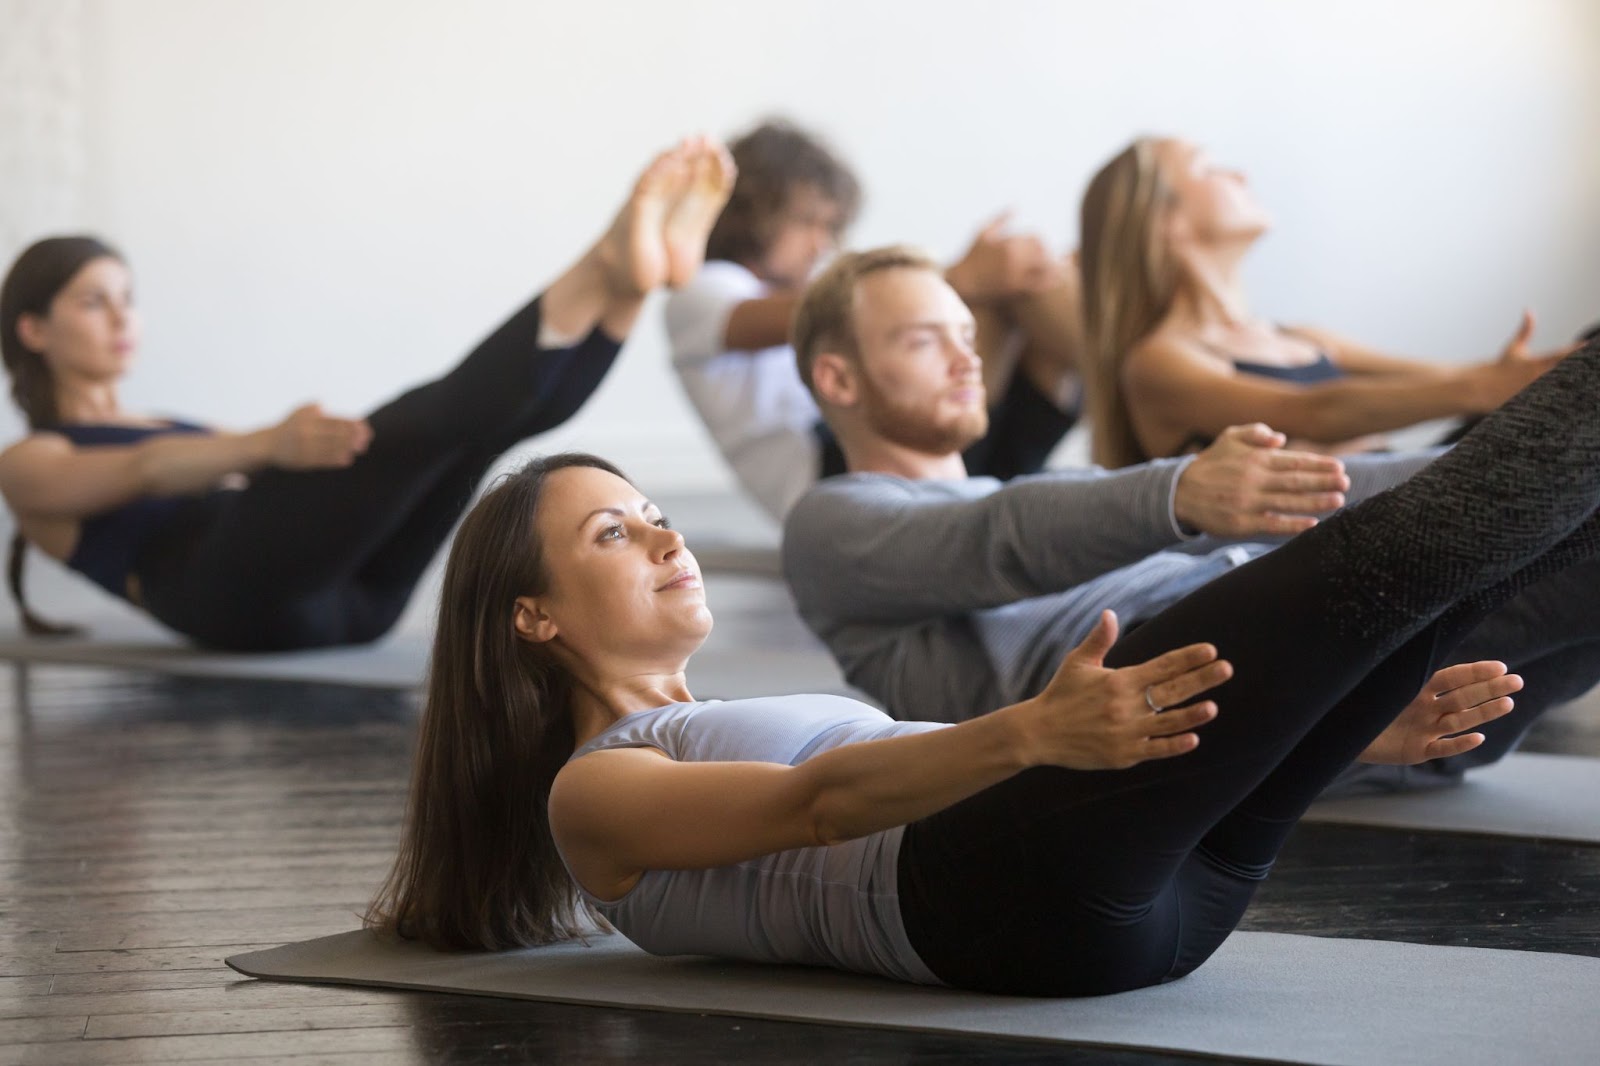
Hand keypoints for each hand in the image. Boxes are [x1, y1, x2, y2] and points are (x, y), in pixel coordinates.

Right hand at [268, 404, 371, 469]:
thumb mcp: (299, 412)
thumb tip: (326, 407)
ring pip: (330, 447)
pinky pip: (322, 460)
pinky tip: (347, 459)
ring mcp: (304, 446)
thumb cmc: (289, 427)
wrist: (267, 444)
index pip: (334, 420)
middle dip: (352, 436)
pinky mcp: (302, 460)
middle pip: (334, 434)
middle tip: (366, 439)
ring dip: (347, 447)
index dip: (351, 424)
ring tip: (361, 448)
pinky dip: (335, 459)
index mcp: (308, 419)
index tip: (364, 427)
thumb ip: (314, 408)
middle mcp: (307, 431)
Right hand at [944, 212, 1063, 302]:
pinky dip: (1050, 282)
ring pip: (1045, 268)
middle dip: (1051, 255)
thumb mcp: (983, 232)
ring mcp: (1015, 272)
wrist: (960, 281)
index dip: (1043, 243)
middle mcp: (1014, 256)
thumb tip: (1015, 207)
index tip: (1044, 248)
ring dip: (1057, 268)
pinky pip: (1038, 284)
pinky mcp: (1014, 287)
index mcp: (1009, 241)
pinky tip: (1057, 282)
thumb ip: (1000, 219)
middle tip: (1056, 259)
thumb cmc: (970, 255)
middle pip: (1044, 252)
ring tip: (1065, 271)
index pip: (1037, 238)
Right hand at [1019, 610, 1228, 770]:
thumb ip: (1098, 640)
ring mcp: (1126, 732)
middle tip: (1226, 668)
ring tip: (1213, 707)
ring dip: (1192, 714)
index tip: (1211, 650)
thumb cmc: (1061, 694)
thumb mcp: (1078, 663)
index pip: (1162, 666)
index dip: (1188, 657)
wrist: (1039, 733)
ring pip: (1168, 722)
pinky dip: (1174, 745)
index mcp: (1119, 681)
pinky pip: (1155, 749)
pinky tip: (1193, 739)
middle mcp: (1125, 705)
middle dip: (1202, 679)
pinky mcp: (1123, 754)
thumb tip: (1110, 613)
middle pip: (1172, 691)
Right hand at [1173, 424, 1348, 537]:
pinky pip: (1272, 524)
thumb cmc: (1210, 465)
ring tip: (1338, 500)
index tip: (1339, 467)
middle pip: (1295, 481)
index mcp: (1254, 459)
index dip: (1318, 464)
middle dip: (1323, 481)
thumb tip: (1280, 438)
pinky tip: (1311, 523)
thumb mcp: (1228, 438)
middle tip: (1346, 482)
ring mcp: (1248, 502)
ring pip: (1288, 502)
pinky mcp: (1241, 523)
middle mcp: (1253, 479)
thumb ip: (1255, 433)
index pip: (1293, 461)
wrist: (1179, 493)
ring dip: (1315, 502)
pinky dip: (1292, 525)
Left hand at [1358, 661, 1521, 765]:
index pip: (1451, 677)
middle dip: (1490, 690)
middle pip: (1462, 698)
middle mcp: (1425, 709)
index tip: (1501, 667)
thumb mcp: (1374, 683)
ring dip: (1483, 713)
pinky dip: (1458, 744)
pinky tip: (1478, 737)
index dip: (1474, 672)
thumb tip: (1394, 637)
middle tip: (1517, 682)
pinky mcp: (1416, 751)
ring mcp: (1423, 730)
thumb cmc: (1357, 704)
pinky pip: (1441, 748)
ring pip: (1459, 721)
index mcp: (1415, 689)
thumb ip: (1390, 668)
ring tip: (1508, 703)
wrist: (1342, 733)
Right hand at [1477, 309, 1578, 407]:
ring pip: (1559, 388)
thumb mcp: (1514, 347)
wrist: (1484, 386)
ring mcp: (1536, 390)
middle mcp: (1539, 376)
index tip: (1586, 344)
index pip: (1561, 354)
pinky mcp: (1532, 401)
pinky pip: (1550, 399)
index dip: (1575, 349)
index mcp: (1537, 362)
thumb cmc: (1502, 366)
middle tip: (1591, 361)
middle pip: (1565, 372)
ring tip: (1583, 382)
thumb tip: (1529, 311)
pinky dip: (1559, 398)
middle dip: (1578, 367)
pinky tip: (1569, 396)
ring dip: (1570, 383)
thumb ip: (1526, 329)